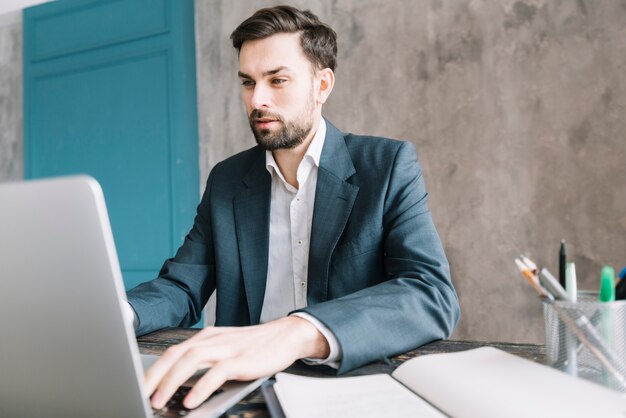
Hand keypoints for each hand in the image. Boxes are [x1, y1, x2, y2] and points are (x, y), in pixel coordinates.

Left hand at [145, 316, 329, 408]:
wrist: (286, 335)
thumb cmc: (255, 346)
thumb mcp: (225, 350)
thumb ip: (204, 362)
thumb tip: (179, 385)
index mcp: (206, 337)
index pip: (172, 352)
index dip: (151, 370)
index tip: (138, 387)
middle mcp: (213, 339)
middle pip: (175, 354)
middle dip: (153, 377)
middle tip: (139, 395)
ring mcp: (227, 348)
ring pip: (191, 360)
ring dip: (171, 382)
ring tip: (158, 401)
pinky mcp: (242, 359)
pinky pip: (217, 372)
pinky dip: (201, 387)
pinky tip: (191, 400)